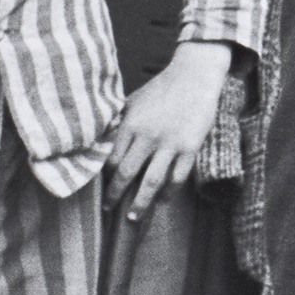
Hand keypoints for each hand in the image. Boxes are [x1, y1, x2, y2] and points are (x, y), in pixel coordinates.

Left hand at [105, 41, 233, 222]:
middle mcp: (148, 137)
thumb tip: (103, 143)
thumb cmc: (161, 88)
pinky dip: (170, 192)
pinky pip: (178, 176)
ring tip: (134, 218)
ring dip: (141, 202)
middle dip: (116, 195)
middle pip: (127, 174)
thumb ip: (119, 123)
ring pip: (152, 181)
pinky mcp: (190, 147)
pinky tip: (164, 200)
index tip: (100, 189)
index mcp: (130, 125)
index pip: (111, 160)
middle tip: (110, 209)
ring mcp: (170, 144)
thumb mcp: (133, 101)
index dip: (104, 178)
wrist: (194, 76)